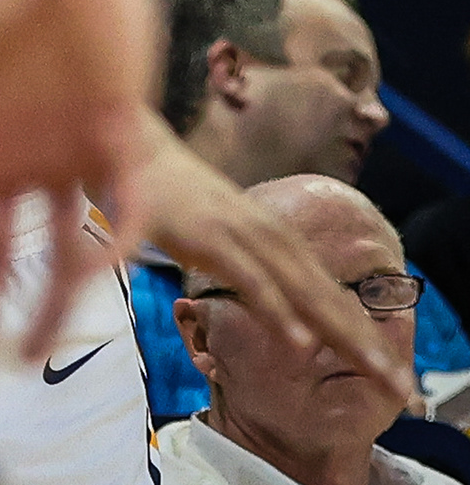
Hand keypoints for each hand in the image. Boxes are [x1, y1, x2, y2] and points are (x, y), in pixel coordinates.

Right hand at [139, 120, 411, 410]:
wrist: (133, 147)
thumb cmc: (174, 193)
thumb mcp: (222, 230)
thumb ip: (249, 259)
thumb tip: (273, 298)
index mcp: (272, 233)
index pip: (327, 287)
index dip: (359, 327)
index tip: (386, 367)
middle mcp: (266, 231)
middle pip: (325, 293)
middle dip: (362, 338)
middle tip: (396, 382)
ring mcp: (239, 232)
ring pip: (300, 290)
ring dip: (337, 330)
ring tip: (370, 367)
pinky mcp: (209, 238)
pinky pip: (250, 280)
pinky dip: (277, 310)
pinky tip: (300, 340)